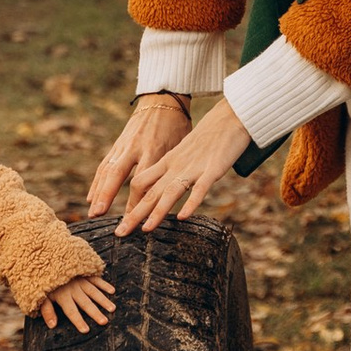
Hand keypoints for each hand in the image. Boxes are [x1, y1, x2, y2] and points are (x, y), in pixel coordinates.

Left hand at [39, 274, 116, 332]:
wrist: (48, 261)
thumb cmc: (45, 282)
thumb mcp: (42, 296)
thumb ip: (47, 311)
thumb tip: (52, 326)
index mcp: (62, 296)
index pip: (71, 311)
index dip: (78, 321)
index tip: (86, 330)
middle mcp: (73, 289)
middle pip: (85, 303)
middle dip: (95, 313)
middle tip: (104, 321)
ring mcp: (80, 280)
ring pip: (93, 291)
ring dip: (103, 300)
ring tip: (112, 308)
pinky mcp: (85, 273)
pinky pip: (96, 279)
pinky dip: (104, 284)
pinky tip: (112, 291)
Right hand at [86, 92, 190, 216]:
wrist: (162, 101)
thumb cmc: (177, 127)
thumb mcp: (180, 147)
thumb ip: (172, 169)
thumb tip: (171, 197)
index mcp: (154, 148)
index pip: (143, 179)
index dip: (137, 199)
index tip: (134, 220)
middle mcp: (135, 147)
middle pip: (117, 173)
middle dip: (107, 195)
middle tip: (99, 215)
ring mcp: (124, 145)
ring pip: (107, 170)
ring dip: (98, 192)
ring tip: (93, 212)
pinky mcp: (118, 144)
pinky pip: (105, 165)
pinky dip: (97, 182)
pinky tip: (92, 197)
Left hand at [118, 99, 250, 233]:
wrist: (230, 116)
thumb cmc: (210, 136)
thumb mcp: (185, 153)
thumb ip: (175, 168)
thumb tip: (165, 186)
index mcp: (168, 161)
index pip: (141, 182)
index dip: (132, 202)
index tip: (125, 221)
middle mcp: (176, 165)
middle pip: (149, 191)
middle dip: (134, 214)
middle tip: (120, 233)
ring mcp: (194, 167)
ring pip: (170, 192)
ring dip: (157, 212)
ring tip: (145, 230)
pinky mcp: (213, 169)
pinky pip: (200, 188)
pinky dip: (191, 202)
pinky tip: (183, 217)